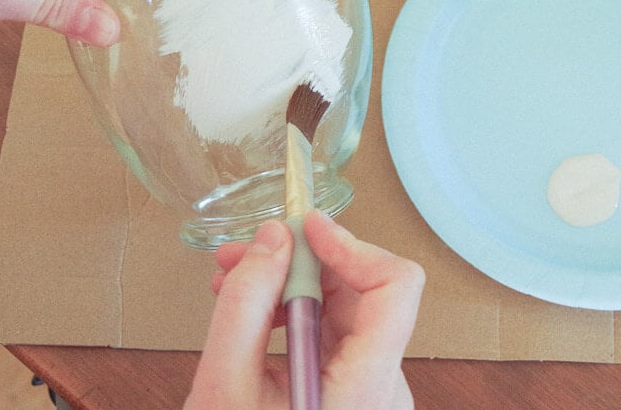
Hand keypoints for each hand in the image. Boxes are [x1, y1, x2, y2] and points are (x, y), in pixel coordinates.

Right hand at [185, 210, 424, 409]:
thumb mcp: (224, 388)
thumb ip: (244, 305)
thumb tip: (273, 239)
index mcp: (367, 389)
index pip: (396, 288)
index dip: (354, 246)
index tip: (308, 227)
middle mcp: (385, 387)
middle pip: (365, 292)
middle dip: (304, 261)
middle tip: (244, 251)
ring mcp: (374, 390)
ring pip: (347, 309)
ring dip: (292, 285)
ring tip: (230, 282)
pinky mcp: (358, 391)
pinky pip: (336, 334)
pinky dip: (296, 313)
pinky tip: (251, 314)